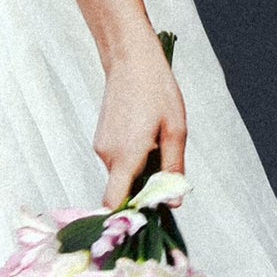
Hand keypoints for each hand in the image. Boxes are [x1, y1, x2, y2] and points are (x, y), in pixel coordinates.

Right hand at [94, 38, 186, 209]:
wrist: (130, 59)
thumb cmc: (155, 90)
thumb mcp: (175, 130)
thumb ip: (173, 168)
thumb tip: (174, 200)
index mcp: (125, 156)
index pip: (113, 203)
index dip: (126, 216)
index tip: (146, 217)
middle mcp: (107, 155)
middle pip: (123, 190)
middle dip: (144, 188)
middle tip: (166, 168)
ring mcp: (101, 147)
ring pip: (122, 174)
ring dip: (140, 170)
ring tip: (157, 142)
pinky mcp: (102, 139)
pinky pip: (118, 160)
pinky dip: (133, 158)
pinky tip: (146, 135)